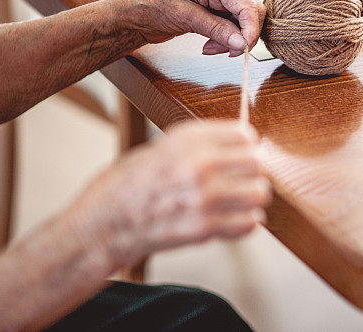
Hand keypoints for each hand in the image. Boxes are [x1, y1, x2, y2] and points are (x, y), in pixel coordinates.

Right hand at [68, 121, 271, 268]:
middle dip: (252, 171)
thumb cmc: (128, 185)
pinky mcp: (203, 228)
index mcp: (186, 139)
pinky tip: (233, 220)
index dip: (245, 145)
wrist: (104, 224)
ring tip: (241, 201)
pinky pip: (249, 223)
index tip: (242, 153)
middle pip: (257, 161)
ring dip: (253, 198)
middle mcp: (198, 164)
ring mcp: (203, 197)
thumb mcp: (161, 147)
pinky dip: (245, 223)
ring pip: (259, 193)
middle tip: (244, 178)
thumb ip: (199, 144)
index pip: (243, 134)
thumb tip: (240, 143)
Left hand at [113, 0, 265, 55]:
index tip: (244, 49)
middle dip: (244, 36)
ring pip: (244, 23)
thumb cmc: (152, 6)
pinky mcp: (218, 11)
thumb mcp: (184, 18)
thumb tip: (241, 43)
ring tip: (212, 49)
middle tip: (230, 53)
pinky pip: (234, 28)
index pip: (247, 4)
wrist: (135, 13)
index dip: (251, 28)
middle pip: (251, 13)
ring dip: (233, 41)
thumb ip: (215, 29)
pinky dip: (226, 41)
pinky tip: (210, 46)